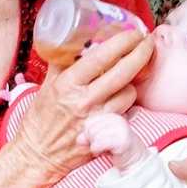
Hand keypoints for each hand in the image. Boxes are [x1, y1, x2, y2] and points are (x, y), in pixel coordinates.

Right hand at [13, 30, 154, 180]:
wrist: (39, 154)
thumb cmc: (41, 119)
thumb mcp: (47, 86)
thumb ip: (63, 64)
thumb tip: (78, 42)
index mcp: (68, 83)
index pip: (101, 57)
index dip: (122, 42)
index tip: (133, 33)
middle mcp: (85, 99)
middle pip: (124, 72)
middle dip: (141, 53)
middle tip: (147, 43)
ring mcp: (98, 117)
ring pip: (129, 92)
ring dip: (131, 82)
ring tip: (125, 78)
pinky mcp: (105, 132)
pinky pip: (126, 111)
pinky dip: (125, 102)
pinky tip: (119, 99)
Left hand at [80, 112, 145, 169]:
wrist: (134, 160)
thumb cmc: (116, 148)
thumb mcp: (100, 139)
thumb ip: (88, 136)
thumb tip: (79, 139)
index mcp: (113, 116)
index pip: (89, 122)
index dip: (89, 134)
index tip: (98, 141)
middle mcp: (118, 120)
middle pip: (90, 129)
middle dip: (92, 141)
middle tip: (101, 147)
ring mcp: (121, 130)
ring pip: (94, 136)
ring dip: (95, 147)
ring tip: (104, 150)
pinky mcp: (122, 141)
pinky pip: (98, 144)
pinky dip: (97, 150)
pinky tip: (104, 153)